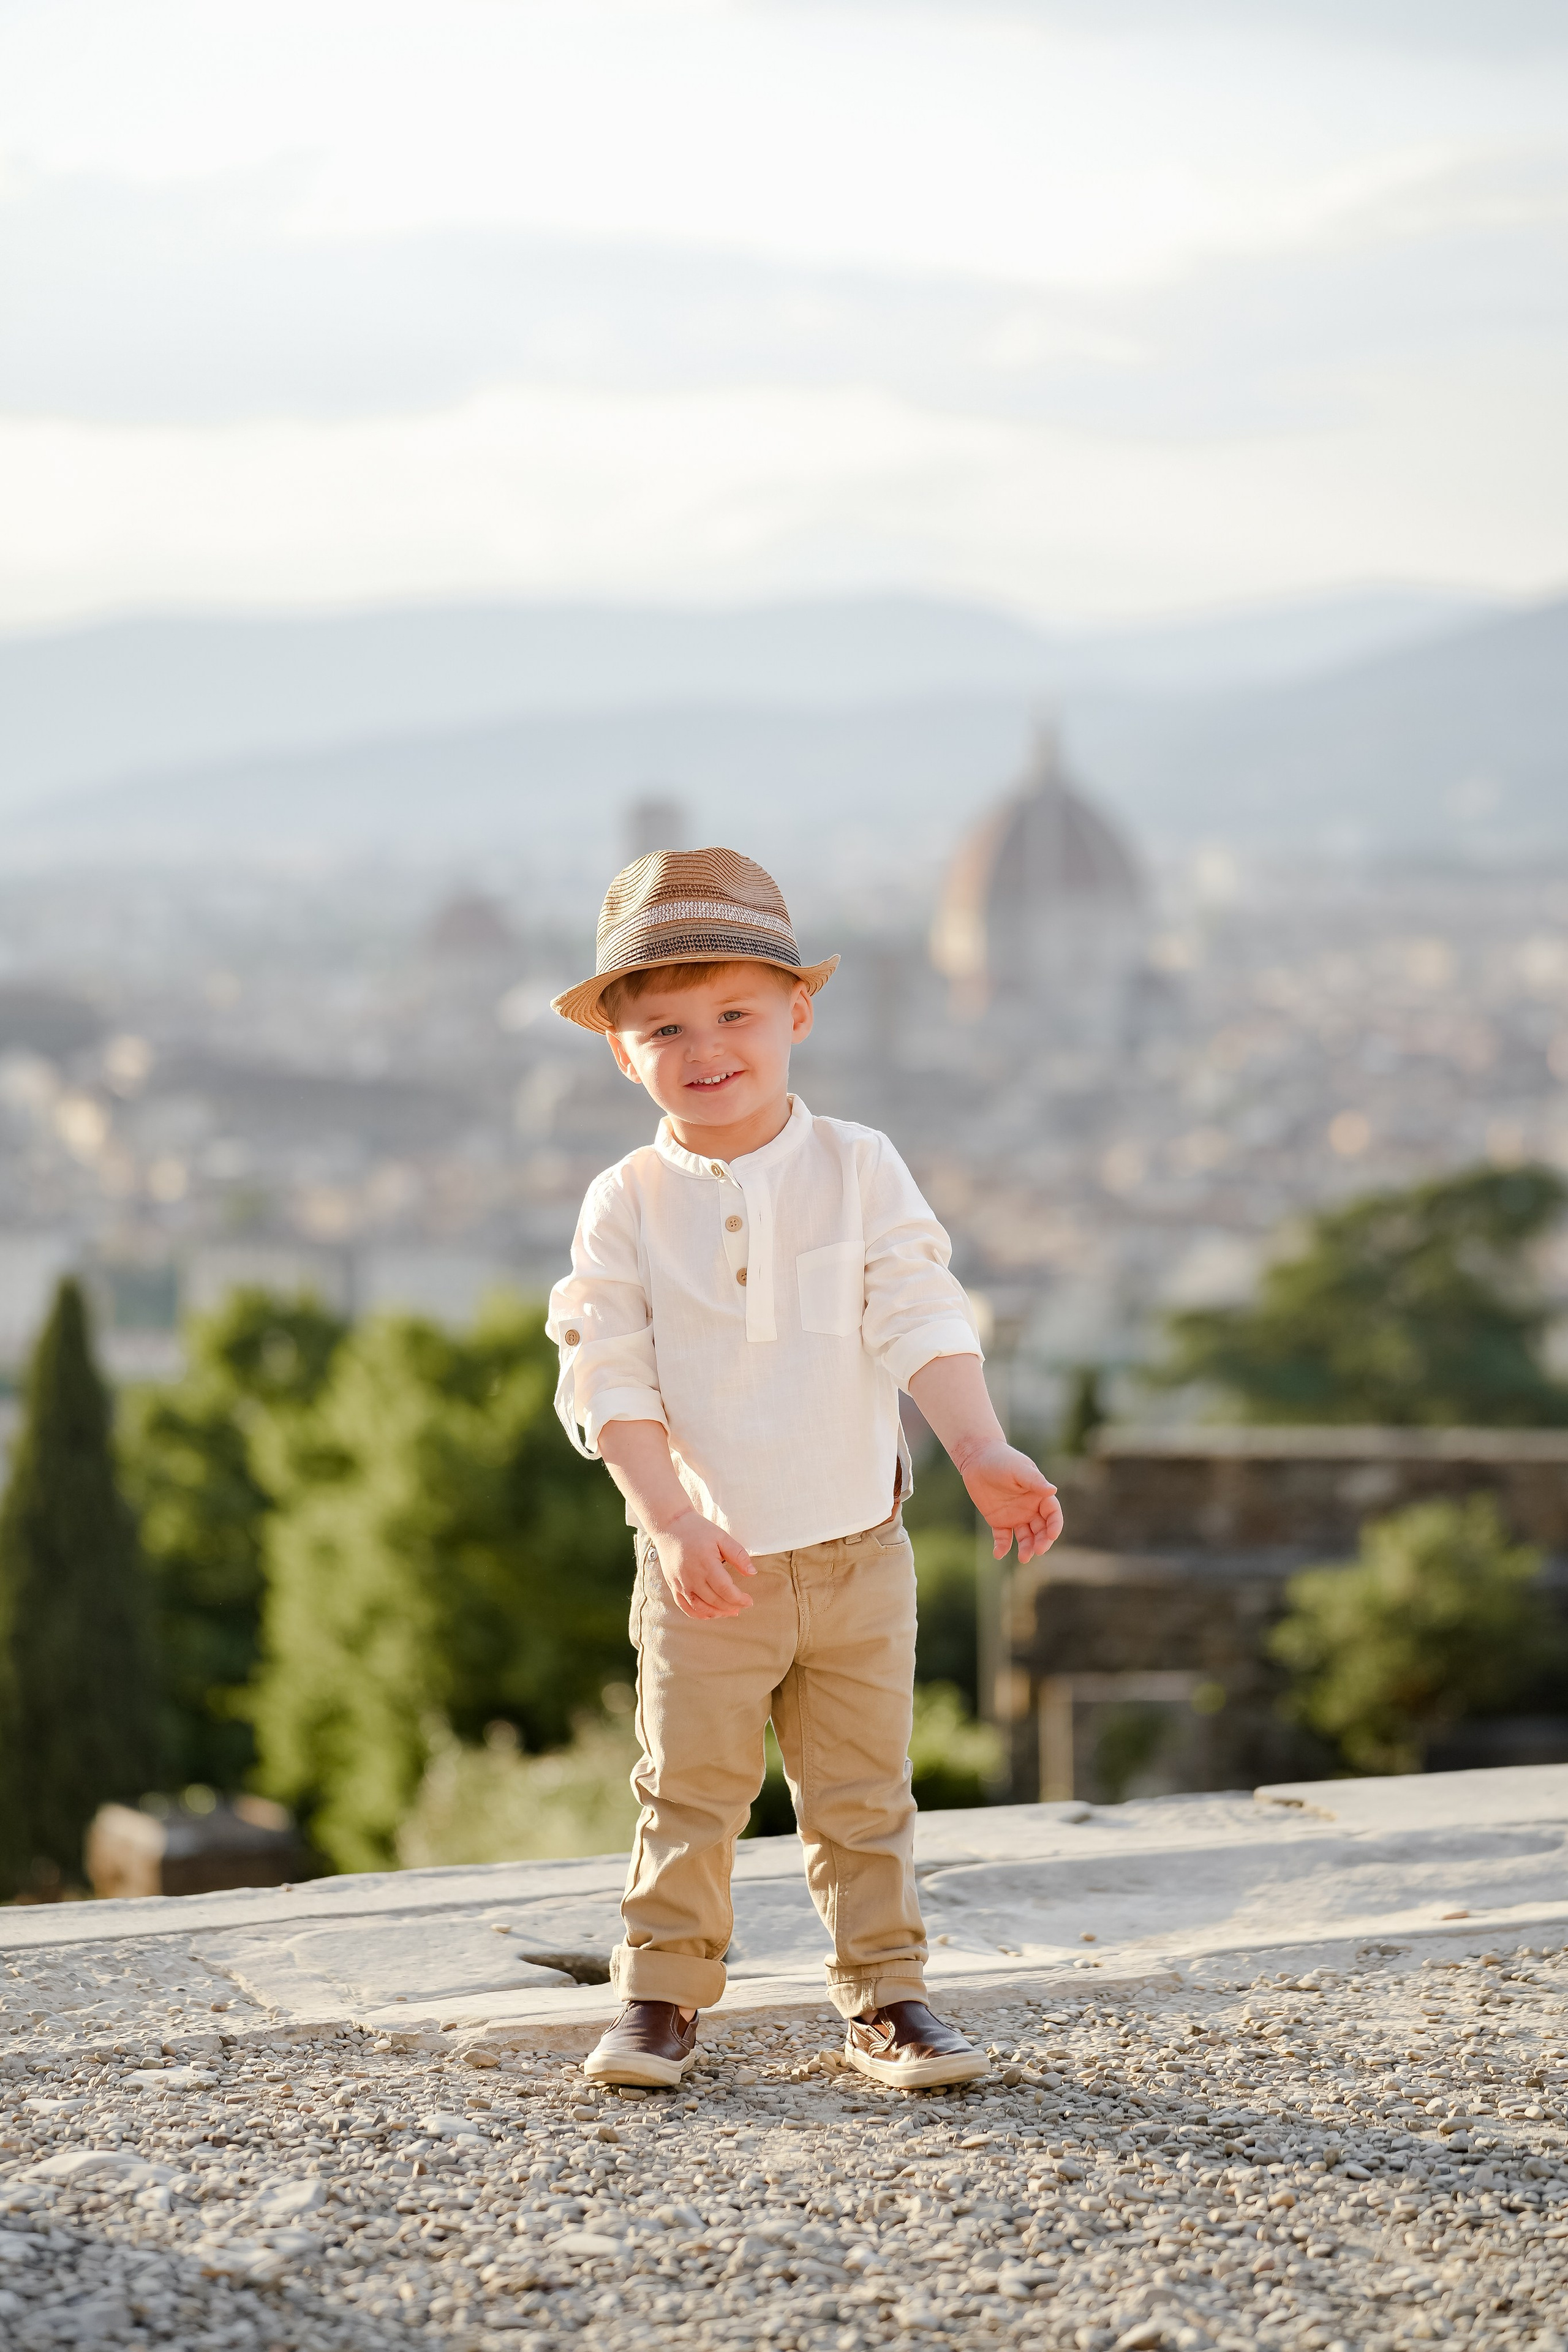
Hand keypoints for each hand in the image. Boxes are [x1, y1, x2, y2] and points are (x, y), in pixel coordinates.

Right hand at [654, 1510, 756, 1619]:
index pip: (725, 1590)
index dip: (739, 1599)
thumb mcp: (721, 1537)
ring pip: (700, 1608)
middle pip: (715, 1601)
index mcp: (706, 1564)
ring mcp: (681, 1584)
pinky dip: (699, 1614)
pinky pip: (685, 1607)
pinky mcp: (673, 1586)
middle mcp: (692, 1577)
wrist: (670, 1526)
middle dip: (732, 1607)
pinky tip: (710, 1613)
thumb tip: (752, 1573)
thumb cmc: (698, 1530)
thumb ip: (738, 1555)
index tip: (749, 1601)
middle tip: (742, 1606)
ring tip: (730, 1612)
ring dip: (717, 1613)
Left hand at [960, 1442, 1062, 1562]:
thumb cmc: (1002, 1460)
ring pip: (1025, 1538)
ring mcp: (1015, 1517)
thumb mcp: (1019, 1469)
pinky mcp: (998, 1522)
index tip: (1051, 1535)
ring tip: (1023, 1558)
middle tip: (1038, 1551)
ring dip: (1026, 1548)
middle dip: (1042, 1541)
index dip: (1054, 1526)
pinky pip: (1003, 1538)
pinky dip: (1002, 1547)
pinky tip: (998, 1554)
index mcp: (1039, 1496)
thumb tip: (1053, 1490)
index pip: (1052, 1514)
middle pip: (1041, 1530)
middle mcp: (1030, 1509)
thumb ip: (1034, 1481)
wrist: (977, 1459)